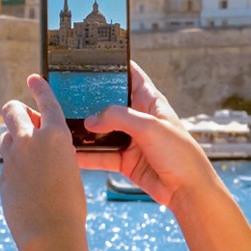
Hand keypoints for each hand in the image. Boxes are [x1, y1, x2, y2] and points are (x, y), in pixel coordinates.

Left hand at [0, 74, 88, 250]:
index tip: (32, 78)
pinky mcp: (3, 176)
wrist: (50, 234)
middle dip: (15, 110)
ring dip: (13, 140)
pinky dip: (15, 168)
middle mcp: (31, 141)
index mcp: (57, 136)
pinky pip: (7, 164)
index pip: (46, 102)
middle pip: (12, 110)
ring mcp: (13, 158)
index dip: (39, 87)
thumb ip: (54, 153)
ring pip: (5, 136)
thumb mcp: (70, 170)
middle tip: (21, 118)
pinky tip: (27, 186)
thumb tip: (40, 150)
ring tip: (27, 156)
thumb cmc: (70, 206)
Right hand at [77, 62, 220, 210]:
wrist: (187, 190)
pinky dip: (86, 155)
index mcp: (150, 101)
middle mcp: (138, 118)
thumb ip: (118, 117)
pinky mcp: (124, 160)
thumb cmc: (180, 154)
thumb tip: (90, 120)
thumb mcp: (149, 126)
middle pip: (109, 102)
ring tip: (62, 123)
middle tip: (65, 93)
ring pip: (101, 130)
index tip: (90, 60)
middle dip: (89, 98)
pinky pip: (100, 155)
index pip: (130, 75)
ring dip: (84, 129)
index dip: (113, 66)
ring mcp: (130, 139)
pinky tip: (70, 153)